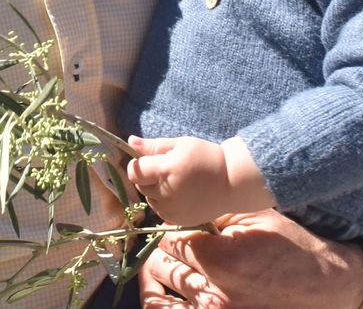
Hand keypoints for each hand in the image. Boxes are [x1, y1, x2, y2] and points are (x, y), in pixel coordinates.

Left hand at [127, 136, 270, 226]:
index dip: (138, 165)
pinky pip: (160, 211)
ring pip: (150, 199)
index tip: (150, 161)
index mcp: (166, 170)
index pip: (134, 171)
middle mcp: (166, 192)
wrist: (231, 182)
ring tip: (175, 182)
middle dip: (148, 177)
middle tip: (167, 170)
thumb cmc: (206, 157)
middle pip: (140, 185)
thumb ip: (154, 146)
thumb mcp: (181, 144)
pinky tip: (180, 194)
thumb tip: (130, 142)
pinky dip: (164, 203)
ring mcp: (171, 209)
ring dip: (155, 190)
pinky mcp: (177, 220)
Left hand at [139, 210, 362, 307]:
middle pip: (161, 265)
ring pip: (159, 295)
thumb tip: (180, 212)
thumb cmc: (291, 246)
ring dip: (160, 275)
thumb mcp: (253, 218)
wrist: (323, 283)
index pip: (169, 240)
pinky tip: (163, 291)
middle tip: (176, 242)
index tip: (179, 225)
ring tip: (166, 263)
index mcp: (220, 260)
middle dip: (165, 250)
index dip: (171, 228)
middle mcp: (212, 293)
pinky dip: (164, 301)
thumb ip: (211, 214)